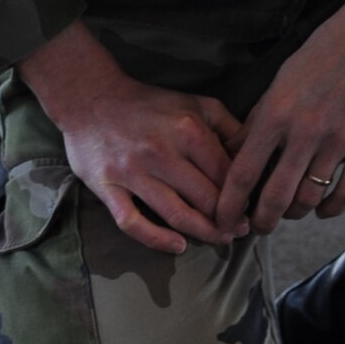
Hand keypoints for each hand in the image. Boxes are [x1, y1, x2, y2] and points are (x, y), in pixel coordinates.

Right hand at [19, 22, 242, 254]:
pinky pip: (132, 222)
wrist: (90, 98)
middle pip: (206, 198)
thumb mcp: (194, 103)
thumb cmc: (148, 104)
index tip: (249, 208)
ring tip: (219, 238)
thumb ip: (227, 125)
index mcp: (187, 130)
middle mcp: (161, 152)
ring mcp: (132, 172)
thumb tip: (254, 151)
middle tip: (238, 229)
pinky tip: (177, 246)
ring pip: (176, 214)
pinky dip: (156, 239)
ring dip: (203, 232)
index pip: (226, 174)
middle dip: (228, 219)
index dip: (242, 195)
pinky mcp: (107, 187)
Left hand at [214, 2, 344, 235]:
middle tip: (256, 228)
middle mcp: (304, 132)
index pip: (244, 172)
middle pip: (275, 196)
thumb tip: (233, 152)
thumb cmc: (323, 54)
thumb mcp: (280, 81)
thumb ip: (258, 120)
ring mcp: (339, 141)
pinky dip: (331, 209)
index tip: (222, 220)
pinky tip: (323, 210)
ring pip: (310, 198)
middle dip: (261, 221)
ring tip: (288, 214)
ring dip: (295, 214)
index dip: (229, 204)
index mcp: (276, 114)